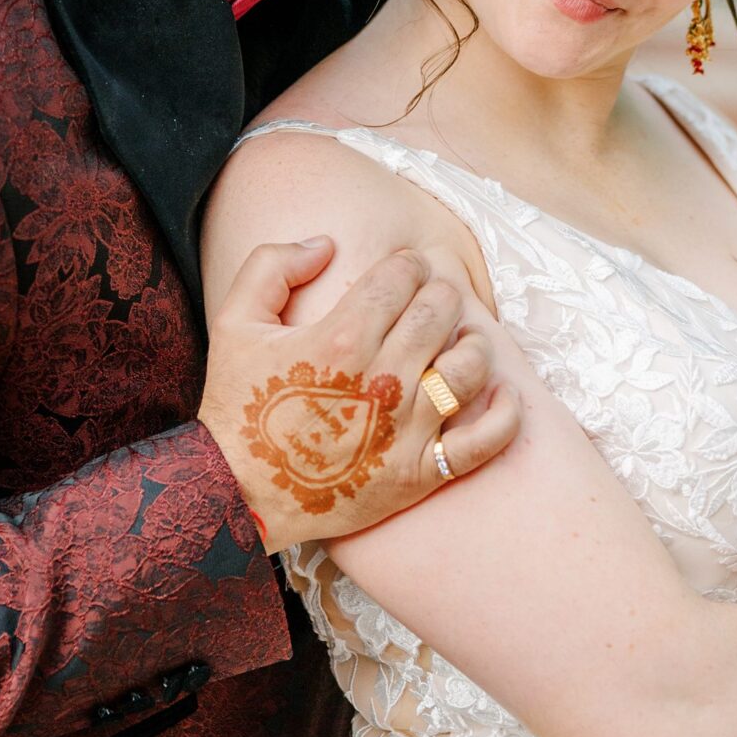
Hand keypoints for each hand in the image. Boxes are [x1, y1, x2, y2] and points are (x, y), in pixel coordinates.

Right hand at [200, 238, 518, 553]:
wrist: (237, 494)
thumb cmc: (237, 405)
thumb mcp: (233, 322)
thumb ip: (273, 266)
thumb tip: (326, 242)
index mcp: (341, 337)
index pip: (402, 277)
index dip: (408, 264)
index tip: (405, 269)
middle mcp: (381, 380)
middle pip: (440, 311)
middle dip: (440, 295)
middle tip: (431, 301)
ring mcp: (405, 430)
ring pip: (469, 367)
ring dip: (472, 344)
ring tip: (460, 341)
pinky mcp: (419, 473)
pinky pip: (483, 441)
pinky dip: (504, 414)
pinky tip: (502, 394)